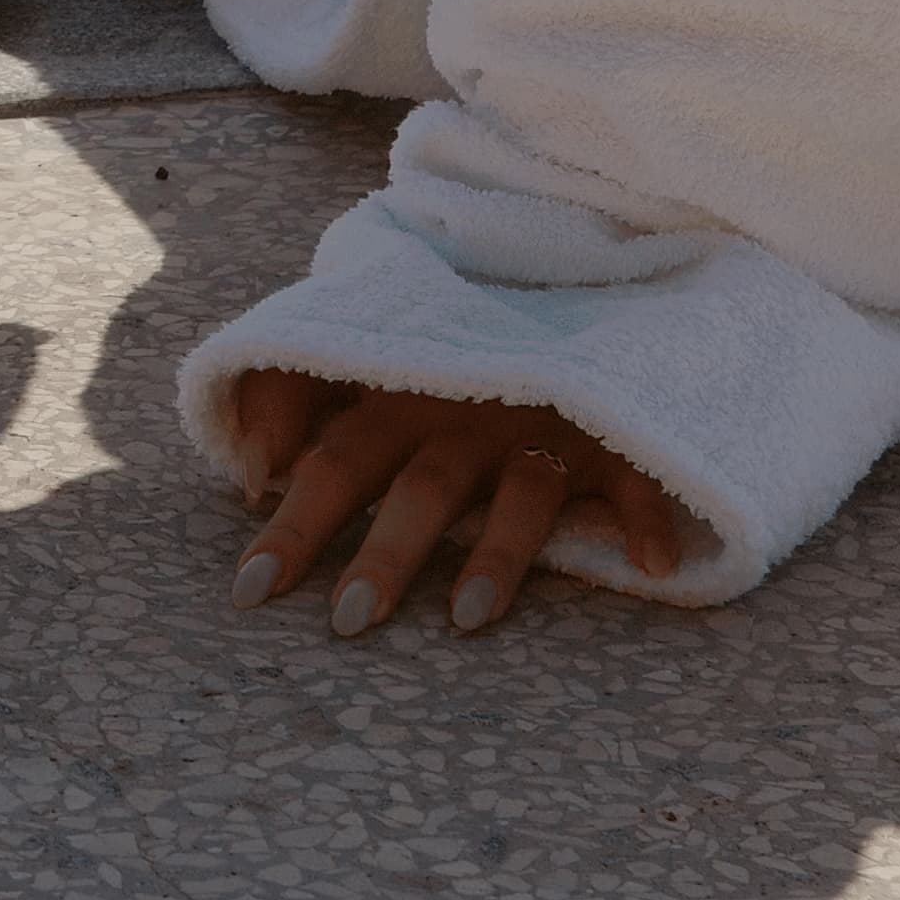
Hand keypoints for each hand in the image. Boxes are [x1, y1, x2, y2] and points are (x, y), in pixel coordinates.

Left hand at [218, 370, 695, 636]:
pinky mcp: (610, 436)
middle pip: (424, 486)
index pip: (334, 463)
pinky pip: (636, 476)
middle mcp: (469, 416)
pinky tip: (655, 562)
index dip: (293, 525)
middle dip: (386, 551)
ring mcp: (545, 424)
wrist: (551, 280)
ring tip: (466, 619)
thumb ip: (286, 398)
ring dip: (499, 554)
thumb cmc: (433, 352)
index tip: (250, 591)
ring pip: (523, 491)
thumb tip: (245, 470)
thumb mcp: (355, 360)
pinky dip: (650, 516)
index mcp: (399, 400)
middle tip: (348, 620)